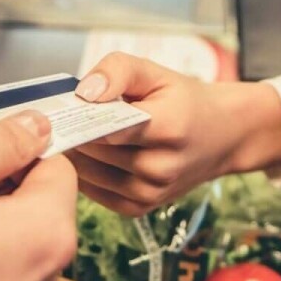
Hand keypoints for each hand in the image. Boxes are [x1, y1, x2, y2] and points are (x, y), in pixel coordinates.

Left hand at [70, 54, 280, 216]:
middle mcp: (161, 167)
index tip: (58, 108)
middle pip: (94, 150)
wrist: (223, 137)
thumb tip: (84, 92)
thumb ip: (119, 71)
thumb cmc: (186, 101)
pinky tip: (87, 154)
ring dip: (74, 154)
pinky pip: (94, 191)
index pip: (108, 127)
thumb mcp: (157, 73)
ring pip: (88, 173)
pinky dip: (85, 173)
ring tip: (72, 133)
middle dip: (73, 132)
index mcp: (169, 127)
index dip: (79, 117)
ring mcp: (150, 193)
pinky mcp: (139, 209)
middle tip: (58, 118)